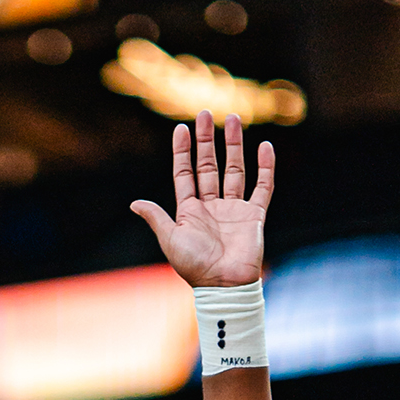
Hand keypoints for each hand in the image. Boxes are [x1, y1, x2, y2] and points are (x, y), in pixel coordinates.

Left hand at [132, 111, 272, 288]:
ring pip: (234, 170)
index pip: (185, 174)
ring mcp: (234, 209)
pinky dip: (266, 167)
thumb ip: (156, 218)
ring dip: (234, 145)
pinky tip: (265, 147)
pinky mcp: (254, 215)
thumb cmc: (195, 267)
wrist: (224, 285)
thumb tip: (134, 203)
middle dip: (207, 141)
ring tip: (233, 119)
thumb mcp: (171, 239)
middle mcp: (211, 207)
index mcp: (189, 212)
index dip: (183, 152)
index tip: (181, 128)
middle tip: (206, 114)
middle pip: (209, 166)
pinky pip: (263, 186)